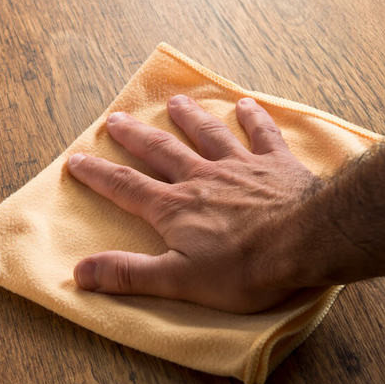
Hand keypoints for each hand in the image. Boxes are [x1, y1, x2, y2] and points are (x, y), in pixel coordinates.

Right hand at [66, 94, 320, 312]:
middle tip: (115, 119)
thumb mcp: (178, 281)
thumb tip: (79, 272)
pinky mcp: (277, 165)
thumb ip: (129, 274)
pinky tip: (246, 105)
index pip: (126, 187)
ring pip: (208, 135)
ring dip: (190, 117)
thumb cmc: (244, 268)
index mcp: (175, 208)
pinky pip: (262, 135)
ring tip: (176, 102)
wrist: (308, 241)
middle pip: (161, 151)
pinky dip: (253, 119)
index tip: (76, 159)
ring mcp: (240, 167)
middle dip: (135, 136)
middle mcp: (202, 178)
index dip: (98, 174)